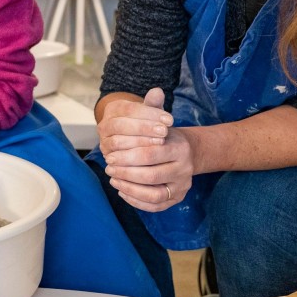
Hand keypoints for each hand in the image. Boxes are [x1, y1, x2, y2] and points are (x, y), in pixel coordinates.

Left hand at [98, 87, 191, 211]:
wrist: (188, 153)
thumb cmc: (166, 136)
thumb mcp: (162, 119)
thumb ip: (154, 107)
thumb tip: (155, 90)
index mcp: (179, 148)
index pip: (151, 153)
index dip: (128, 155)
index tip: (111, 153)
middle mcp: (184, 170)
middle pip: (150, 175)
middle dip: (125, 172)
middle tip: (108, 167)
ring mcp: (181, 187)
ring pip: (153, 194)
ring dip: (129, 187)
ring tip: (113, 178)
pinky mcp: (176, 200)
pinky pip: (154, 206)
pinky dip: (135, 200)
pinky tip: (121, 189)